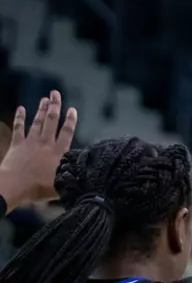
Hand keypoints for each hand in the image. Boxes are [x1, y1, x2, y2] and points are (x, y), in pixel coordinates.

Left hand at [0, 91, 77, 207]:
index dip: (70, 120)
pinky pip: (18, 128)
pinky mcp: (16, 145)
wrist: (13, 186)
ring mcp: (30, 143)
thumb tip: (88, 172)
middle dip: (55, 106)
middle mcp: (45, 144)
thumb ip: (74, 176)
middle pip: (51, 121)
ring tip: (45, 99)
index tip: (73, 109)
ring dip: (42, 110)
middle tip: (56, 93)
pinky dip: (20, 118)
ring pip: (37, 122)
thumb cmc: (38, 189)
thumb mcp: (62, 185)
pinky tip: (21, 108)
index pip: (66, 133)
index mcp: (58, 153)